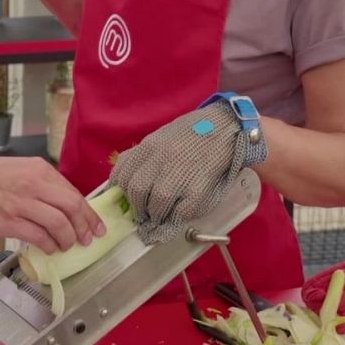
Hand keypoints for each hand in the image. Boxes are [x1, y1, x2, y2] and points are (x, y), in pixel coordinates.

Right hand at [0, 156, 105, 253]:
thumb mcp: (19, 169)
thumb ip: (41, 185)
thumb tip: (62, 207)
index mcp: (39, 169)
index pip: (74, 193)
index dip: (89, 214)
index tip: (96, 226)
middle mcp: (34, 184)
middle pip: (72, 207)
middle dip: (84, 228)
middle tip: (86, 240)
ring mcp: (21, 203)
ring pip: (59, 224)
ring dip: (67, 239)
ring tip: (65, 246)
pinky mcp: (8, 221)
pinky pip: (39, 237)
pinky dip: (49, 246)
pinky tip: (49, 249)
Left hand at [111, 102, 255, 244]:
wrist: (224, 126)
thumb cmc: (190, 135)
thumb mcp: (159, 138)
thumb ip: (140, 157)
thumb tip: (122, 183)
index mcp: (149, 147)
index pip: (122, 176)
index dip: (120, 194)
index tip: (124, 203)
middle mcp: (161, 159)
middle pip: (136, 192)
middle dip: (137, 208)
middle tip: (143, 214)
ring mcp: (180, 174)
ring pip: (156, 204)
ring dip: (155, 216)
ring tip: (159, 216)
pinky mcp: (198, 189)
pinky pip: (181, 211)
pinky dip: (176, 217)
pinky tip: (177, 213)